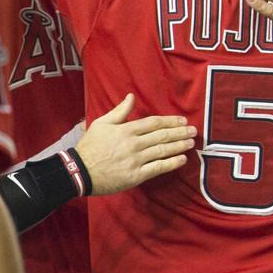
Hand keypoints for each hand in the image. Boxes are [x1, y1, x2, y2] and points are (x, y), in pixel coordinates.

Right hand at [75, 94, 195, 193]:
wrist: (79, 172)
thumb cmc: (90, 146)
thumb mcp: (102, 123)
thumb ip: (120, 111)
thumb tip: (131, 96)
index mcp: (126, 129)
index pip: (154, 123)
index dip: (170, 121)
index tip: (182, 120)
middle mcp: (134, 143)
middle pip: (162, 136)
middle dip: (180, 132)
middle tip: (193, 131)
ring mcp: (136, 160)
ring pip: (162, 151)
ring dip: (179, 146)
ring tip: (191, 143)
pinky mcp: (136, 175)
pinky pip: (158, 168)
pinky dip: (171, 163)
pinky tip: (182, 159)